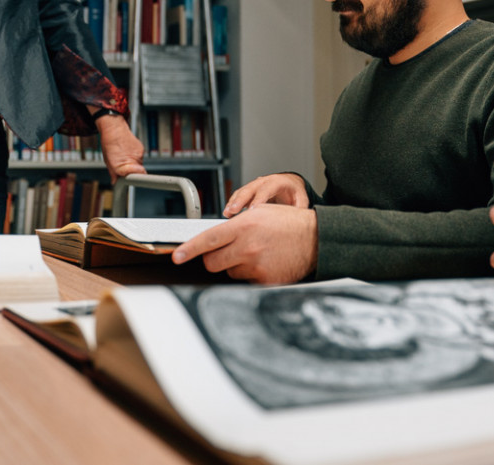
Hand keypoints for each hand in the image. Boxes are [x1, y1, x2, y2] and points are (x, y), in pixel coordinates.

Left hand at [93, 112, 145, 183]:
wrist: (114, 128)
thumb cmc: (109, 144)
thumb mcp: (107, 160)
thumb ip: (113, 173)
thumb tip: (115, 182)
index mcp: (120, 165)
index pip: (134, 178)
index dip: (133, 179)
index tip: (131, 180)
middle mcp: (131, 160)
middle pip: (137, 172)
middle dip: (132, 172)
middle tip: (125, 167)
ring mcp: (138, 154)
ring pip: (139, 165)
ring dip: (133, 163)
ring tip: (125, 156)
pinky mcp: (141, 149)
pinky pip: (140, 157)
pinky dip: (135, 156)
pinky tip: (128, 151)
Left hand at [172, 204, 317, 283]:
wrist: (316, 239)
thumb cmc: (289, 223)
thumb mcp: (261, 212)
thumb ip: (236, 223)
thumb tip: (217, 235)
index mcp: (243, 227)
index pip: (208, 240)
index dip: (189, 250)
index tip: (177, 256)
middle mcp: (247, 247)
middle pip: (213, 262)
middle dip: (214, 259)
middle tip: (225, 252)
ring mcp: (256, 266)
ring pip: (230, 273)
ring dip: (235, 266)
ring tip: (255, 253)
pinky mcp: (265, 281)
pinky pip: (247, 281)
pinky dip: (251, 274)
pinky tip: (265, 262)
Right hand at [222, 173, 309, 216]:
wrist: (290, 185)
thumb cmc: (295, 193)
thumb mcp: (301, 200)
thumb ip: (298, 210)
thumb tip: (296, 224)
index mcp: (278, 182)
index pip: (267, 189)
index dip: (259, 199)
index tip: (252, 209)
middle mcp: (264, 181)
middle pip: (250, 188)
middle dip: (241, 199)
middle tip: (233, 210)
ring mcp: (255, 185)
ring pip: (242, 191)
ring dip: (233, 201)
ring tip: (227, 213)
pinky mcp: (250, 191)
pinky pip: (239, 195)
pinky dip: (232, 203)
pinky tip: (228, 213)